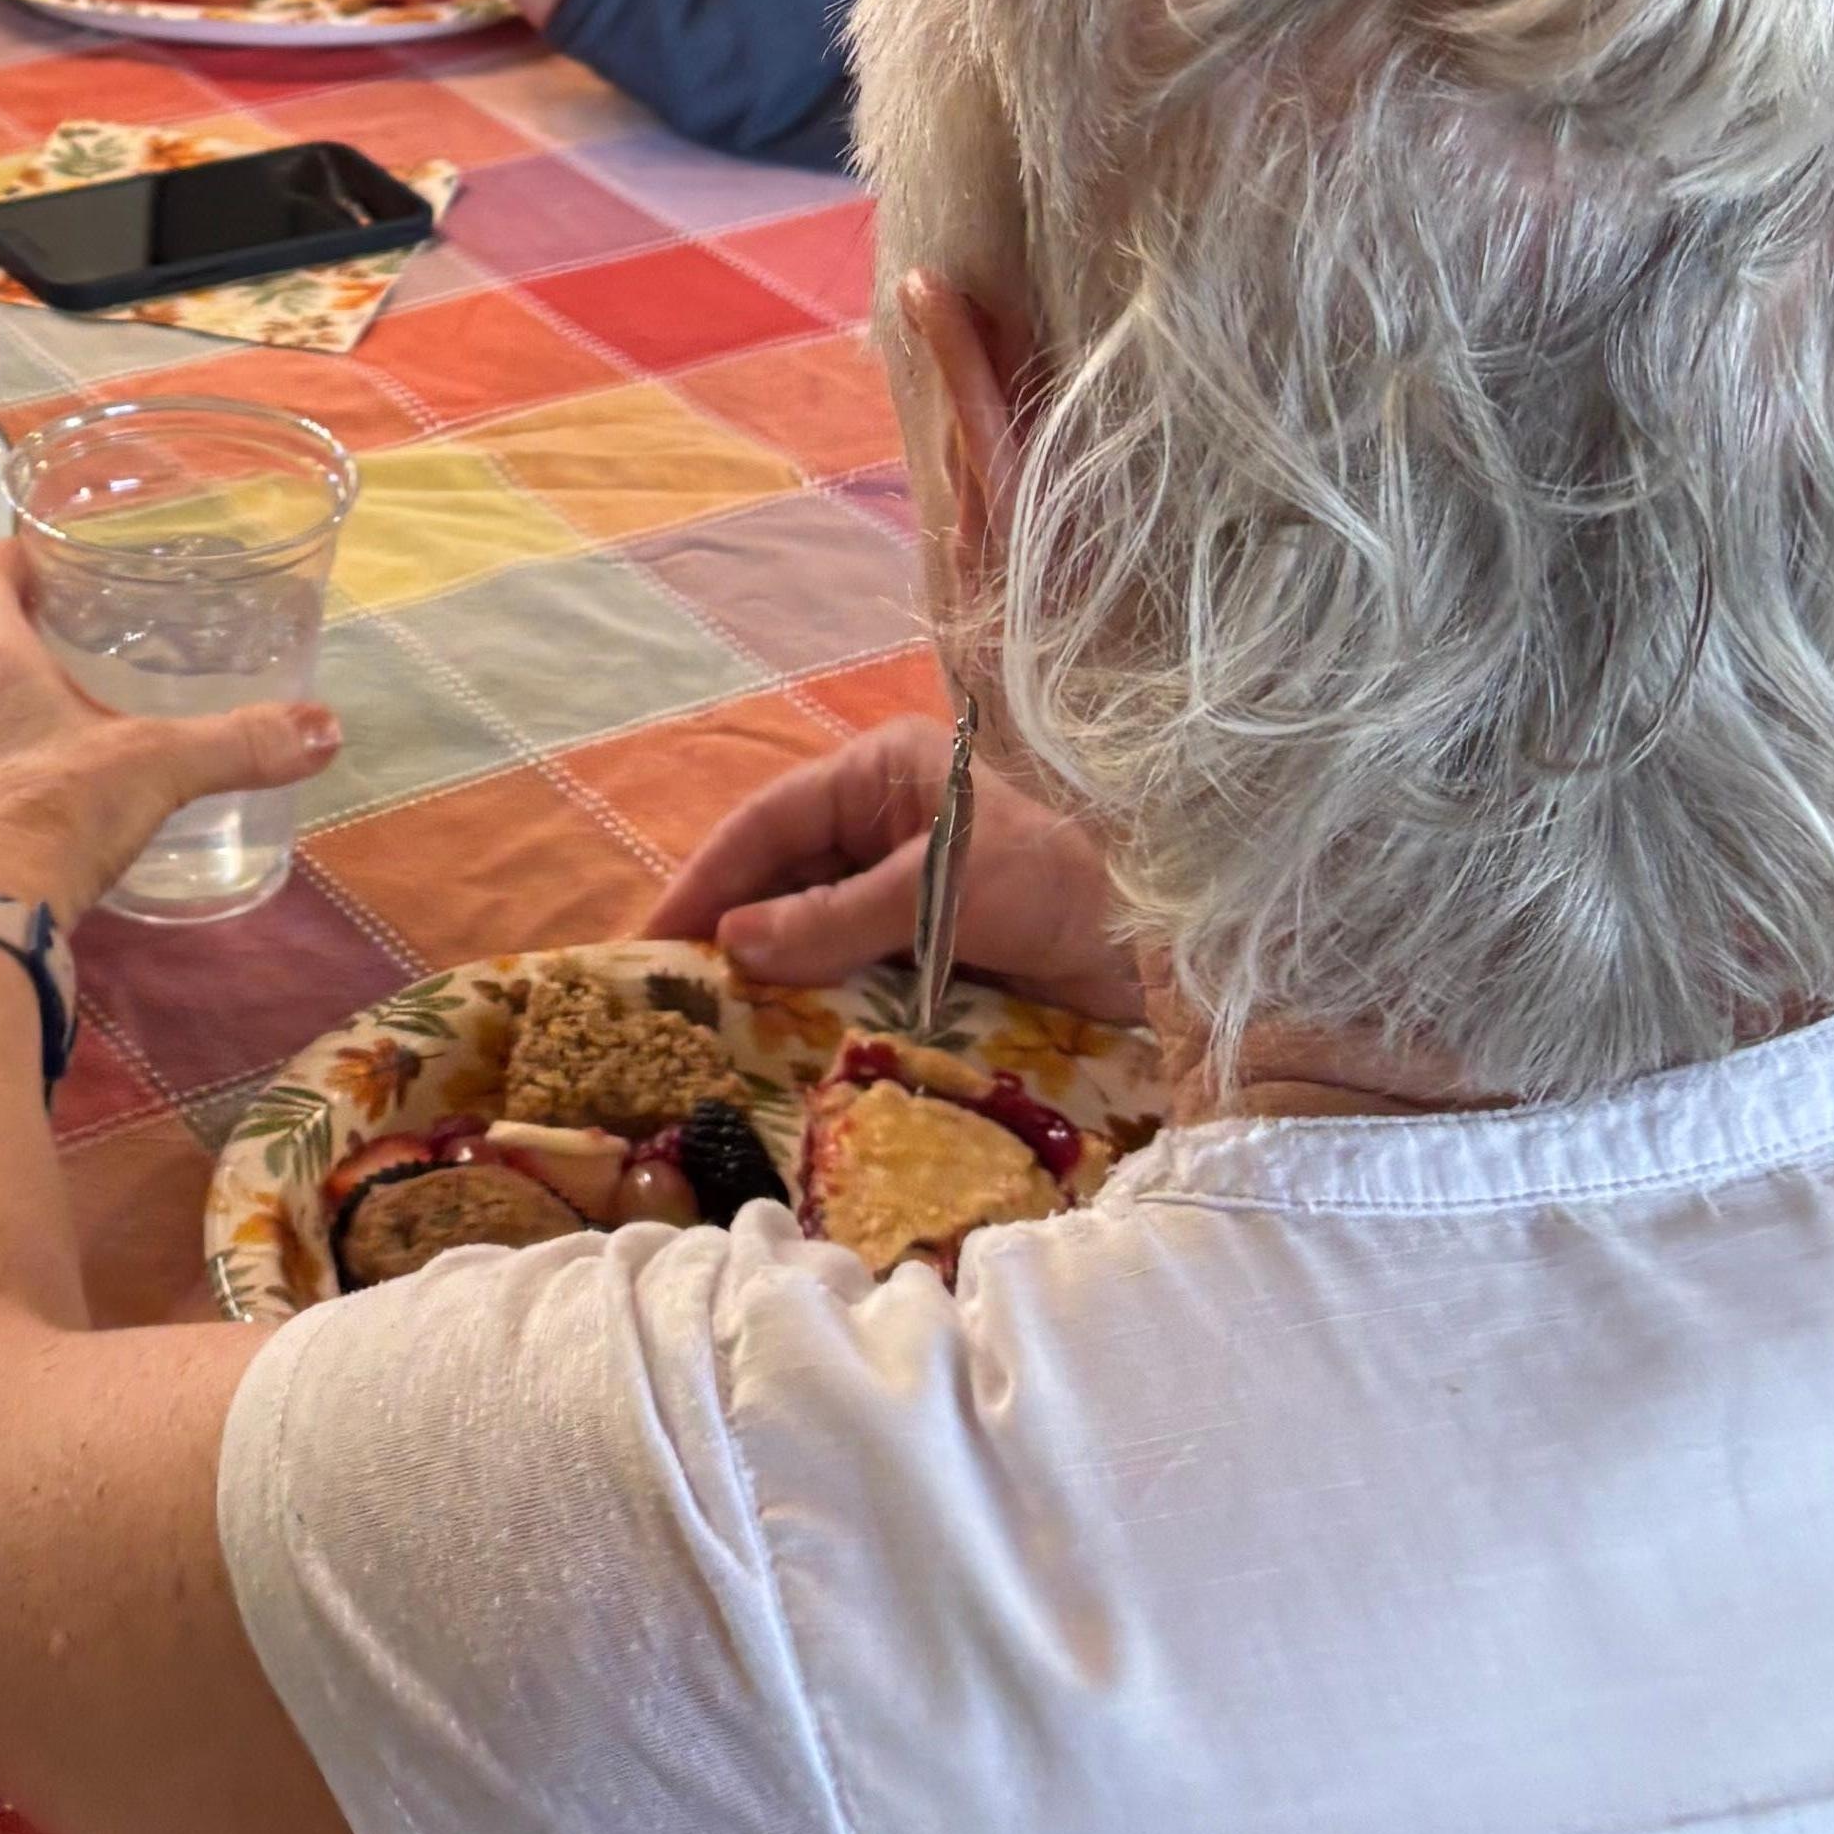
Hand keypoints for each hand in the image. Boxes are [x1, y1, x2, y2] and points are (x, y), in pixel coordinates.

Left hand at [0, 542, 335, 928]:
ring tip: (70, 712)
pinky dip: (0, 764)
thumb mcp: (159, 767)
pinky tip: (46, 790)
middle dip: (20, 633)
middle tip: (79, 634)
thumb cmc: (57, 816)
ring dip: (6, 703)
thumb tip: (324, 729)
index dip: (6, 556)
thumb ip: (239, 744)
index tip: (45, 557)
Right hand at [645, 711, 1139, 1017]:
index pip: (767, 824)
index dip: (703, 882)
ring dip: (776, 985)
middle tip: (668, 1011)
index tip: (646, 945)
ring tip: (715, 1044)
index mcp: (885, 776)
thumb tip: (735, 945)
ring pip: (819, 937)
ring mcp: (918, 894)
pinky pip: (865, 981)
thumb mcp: (947, 887)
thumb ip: (840, 916)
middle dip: (730, 939)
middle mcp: (892, 827)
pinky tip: (792, 1056)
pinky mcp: (947, 957)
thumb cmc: (1071, 878)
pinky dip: (828, 1014)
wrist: (1186, 943)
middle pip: (785, 881)